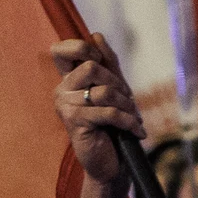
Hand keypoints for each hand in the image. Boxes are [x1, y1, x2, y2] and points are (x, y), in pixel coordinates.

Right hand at [50, 34, 143, 183]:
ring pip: (103, 90)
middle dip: (118, 83)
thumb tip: (96, 34)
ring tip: (133, 117)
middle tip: (127, 100)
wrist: (112, 163)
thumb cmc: (112, 125)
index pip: (60, 49)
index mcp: (67, 80)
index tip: (100, 63)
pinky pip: (108, 112)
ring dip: (126, 105)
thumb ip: (107, 62)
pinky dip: (128, 121)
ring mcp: (65, 107)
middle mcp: (61, 90)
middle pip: (91, 67)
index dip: (82, 48)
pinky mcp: (75, 123)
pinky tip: (137, 131)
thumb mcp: (114, 88)